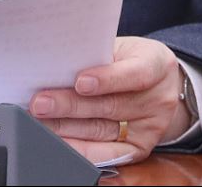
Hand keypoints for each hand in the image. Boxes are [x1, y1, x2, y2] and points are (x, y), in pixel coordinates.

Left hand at [29, 36, 191, 164]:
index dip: (107, 79)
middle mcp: (158, 99)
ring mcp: (150, 127)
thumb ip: (98, 55)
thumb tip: (56, 64)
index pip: (134, 73)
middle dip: (70, 105)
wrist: (162, 85)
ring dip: (66, 127)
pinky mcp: (140, 149)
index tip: (79, 81)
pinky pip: (106, 154)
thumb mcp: (125, 47)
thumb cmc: (133, 60)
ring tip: (38, 120)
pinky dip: (80, 149)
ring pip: (102, 130)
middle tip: (40, 103)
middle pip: (110, 106)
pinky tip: (59, 142)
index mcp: (158, 64)